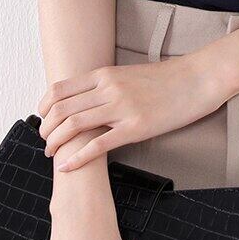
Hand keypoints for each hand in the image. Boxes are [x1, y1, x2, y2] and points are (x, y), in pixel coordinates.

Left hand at [36, 52, 221, 172]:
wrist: (196, 79)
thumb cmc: (166, 78)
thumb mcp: (129, 74)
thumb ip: (106, 84)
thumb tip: (86, 99)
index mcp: (105, 73)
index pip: (60, 89)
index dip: (44, 107)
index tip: (42, 119)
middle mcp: (108, 88)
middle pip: (61, 109)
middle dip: (46, 128)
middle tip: (44, 141)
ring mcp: (121, 108)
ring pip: (74, 126)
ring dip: (56, 142)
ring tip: (50, 153)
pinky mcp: (135, 128)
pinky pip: (98, 145)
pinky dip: (77, 157)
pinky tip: (66, 166)